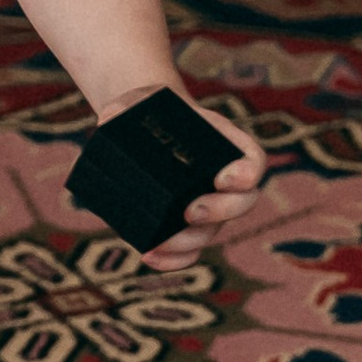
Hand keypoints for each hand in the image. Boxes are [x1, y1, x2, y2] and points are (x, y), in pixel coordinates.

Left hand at [90, 86, 267, 273]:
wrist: (137, 127)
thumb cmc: (145, 110)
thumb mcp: (137, 102)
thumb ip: (125, 107)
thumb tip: (108, 121)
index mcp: (225, 144)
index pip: (253, 161)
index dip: (247, 174)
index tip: (224, 179)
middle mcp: (223, 180)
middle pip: (241, 204)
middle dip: (219, 212)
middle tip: (189, 212)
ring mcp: (208, 207)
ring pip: (212, 233)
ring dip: (189, 242)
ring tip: (160, 242)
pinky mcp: (184, 227)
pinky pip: (189, 251)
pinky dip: (174, 260)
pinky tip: (149, 256)